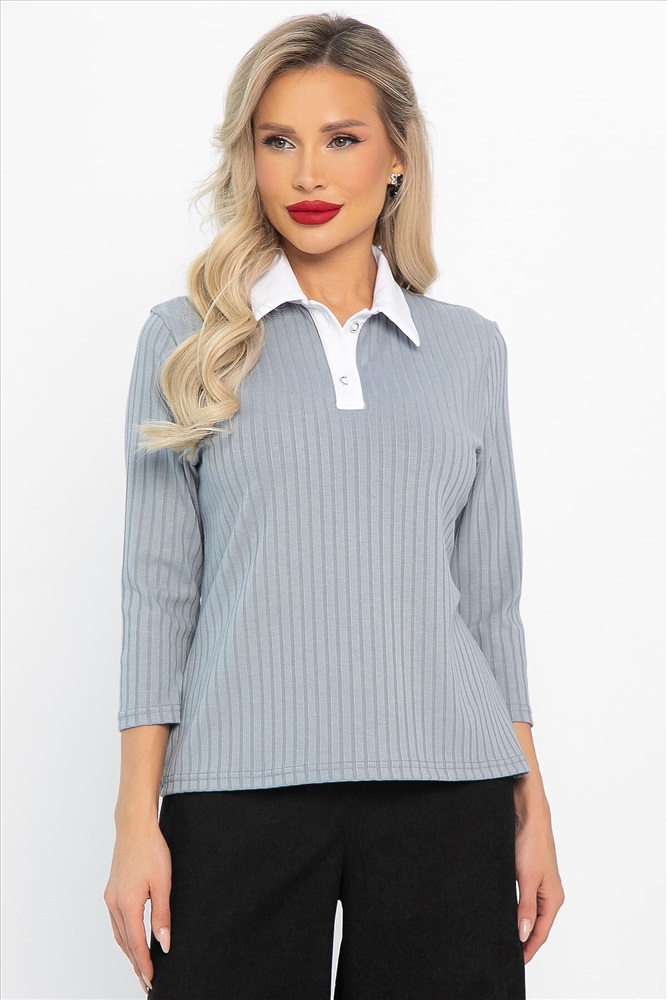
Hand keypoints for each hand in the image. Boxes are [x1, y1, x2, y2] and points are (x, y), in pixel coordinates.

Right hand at [103, 818, 172, 993]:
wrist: (134, 827)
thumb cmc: (151, 850)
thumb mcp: (163, 883)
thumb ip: (162, 915)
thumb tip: (163, 943)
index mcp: (127, 903)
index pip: (136, 943)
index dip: (144, 963)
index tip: (151, 980)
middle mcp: (114, 903)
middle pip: (125, 942)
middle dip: (135, 963)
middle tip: (146, 981)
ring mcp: (110, 897)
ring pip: (118, 933)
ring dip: (128, 951)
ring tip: (140, 966)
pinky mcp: (111, 891)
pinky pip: (116, 921)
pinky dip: (124, 936)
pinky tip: (131, 940)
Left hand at [514, 796, 565, 963]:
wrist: (527, 813)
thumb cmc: (531, 841)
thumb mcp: (527, 877)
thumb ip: (525, 907)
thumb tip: (523, 934)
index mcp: (553, 898)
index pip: (541, 932)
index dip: (529, 949)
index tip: (517, 962)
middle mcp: (548, 893)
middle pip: (536, 925)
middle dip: (524, 940)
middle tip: (507, 954)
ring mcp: (538, 883)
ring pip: (528, 912)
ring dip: (519, 925)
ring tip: (504, 938)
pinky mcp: (527, 873)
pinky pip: (522, 899)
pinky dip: (515, 909)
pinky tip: (504, 912)